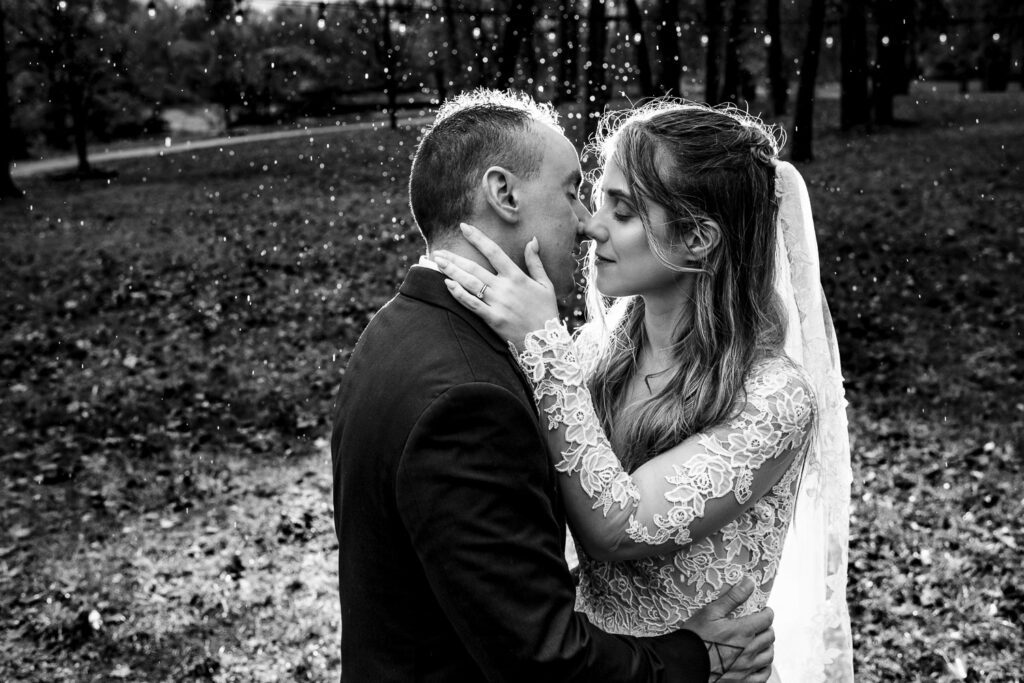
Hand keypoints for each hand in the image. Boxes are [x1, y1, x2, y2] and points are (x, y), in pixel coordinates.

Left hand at [434, 223, 559, 348]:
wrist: (547, 342)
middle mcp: (505, 288)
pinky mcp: (493, 319)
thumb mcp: (546, 284)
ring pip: (470, 284)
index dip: (478, 238)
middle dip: (455, 258)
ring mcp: (498, 304)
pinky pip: (472, 304)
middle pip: (475, 268)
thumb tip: (532, 240)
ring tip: (438, 263)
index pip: (494, 251)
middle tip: (438, 250)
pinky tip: (447, 284)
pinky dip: (459, 294)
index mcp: (517, 276)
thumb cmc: (546, 312)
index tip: (463, 227)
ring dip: (452, 272)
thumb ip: (535, 262)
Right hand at [684, 578, 774, 682]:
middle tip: (760, 624)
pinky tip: (760, 663)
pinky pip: (763, 675)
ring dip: (768, 646)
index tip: (763, 610)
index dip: (767, 612)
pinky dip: (765, 668)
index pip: (766, 619)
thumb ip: (732, 598)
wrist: (685, 663)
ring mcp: (747, 667)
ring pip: (769, 655)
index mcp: (743, 631)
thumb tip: (749, 583)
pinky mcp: (742, 680)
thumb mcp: (711, 612)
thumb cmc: (695, 636)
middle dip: (767, 627)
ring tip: (760, 642)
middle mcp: (749, 650)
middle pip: (770, 636)